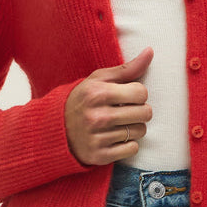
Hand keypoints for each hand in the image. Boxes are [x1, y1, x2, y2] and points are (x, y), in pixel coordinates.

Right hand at [64, 47, 153, 165]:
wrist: (56, 130)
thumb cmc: (83, 100)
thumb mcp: (99, 80)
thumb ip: (127, 68)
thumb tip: (150, 51)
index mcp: (97, 93)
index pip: (141, 92)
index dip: (138, 93)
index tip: (127, 96)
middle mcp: (97, 116)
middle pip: (145, 113)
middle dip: (140, 110)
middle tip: (127, 110)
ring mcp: (97, 138)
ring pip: (140, 131)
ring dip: (134, 127)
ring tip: (120, 123)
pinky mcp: (99, 156)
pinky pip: (132, 149)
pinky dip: (128, 144)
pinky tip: (116, 138)